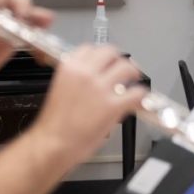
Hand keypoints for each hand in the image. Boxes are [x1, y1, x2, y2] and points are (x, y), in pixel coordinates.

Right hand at [31, 45, 146, 162]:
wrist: (52, 144)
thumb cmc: (54, 124)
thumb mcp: (61, 90)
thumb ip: (78, 80)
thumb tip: (95, 80)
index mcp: (69, 67)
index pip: (89, 49)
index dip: (100, 56)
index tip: (105, 63)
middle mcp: (85, 73)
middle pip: (111, 52)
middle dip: (118, 60)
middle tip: (123, 70)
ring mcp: (100, 88)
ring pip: (127, 67)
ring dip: (132, 73)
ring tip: (133, 81)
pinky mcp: (112, 105)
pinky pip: (137, 93)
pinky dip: (141, 95)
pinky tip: (139, 100)